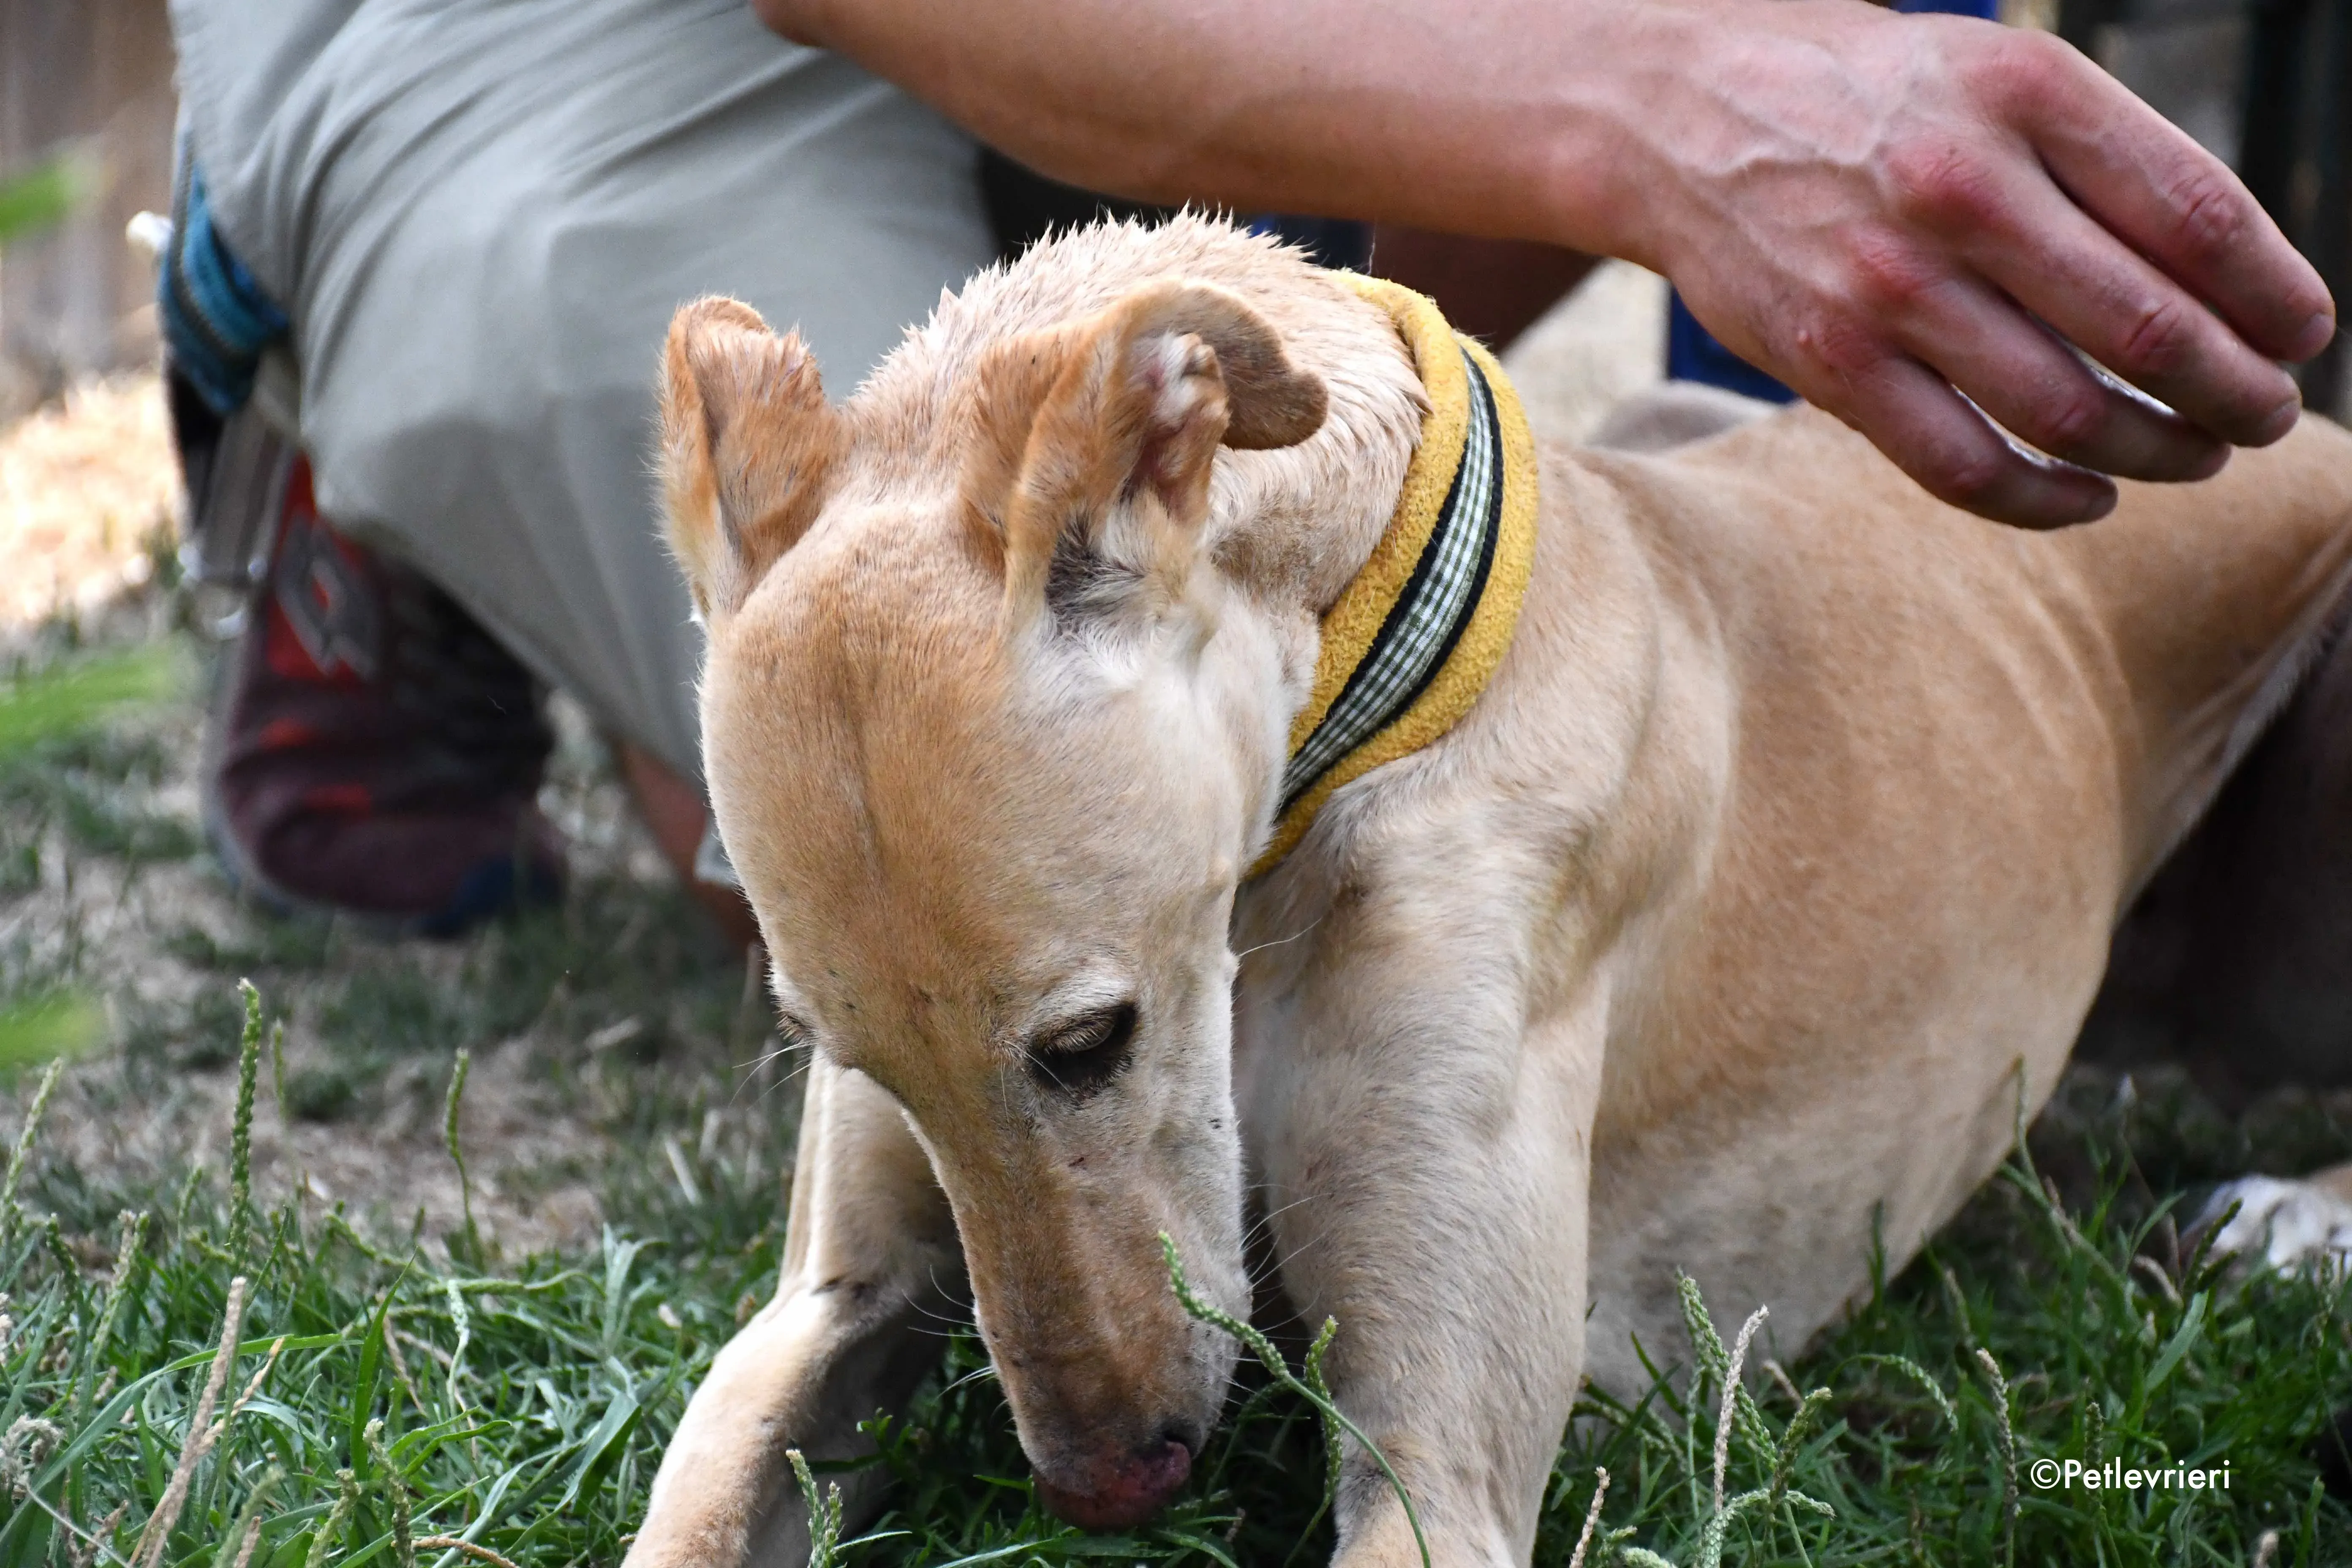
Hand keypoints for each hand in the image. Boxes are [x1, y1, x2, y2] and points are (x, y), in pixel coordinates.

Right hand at [1633, 3, 2334, 525]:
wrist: (1679, 115)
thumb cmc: (1866, 97)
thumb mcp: (1996, 75)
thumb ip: (2104, 158)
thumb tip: (2228, 278)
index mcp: (2027, 94)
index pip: (2201, 219)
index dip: (2275, 296)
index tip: (2302, 336)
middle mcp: (1961, 187)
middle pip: (2149, 329)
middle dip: (2234, 393)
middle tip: (2264, 416)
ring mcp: (1888, 285)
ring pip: (2069, 412)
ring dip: (2158, 452)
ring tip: (2193, 456)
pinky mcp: (1828, 361)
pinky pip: (1965, 466)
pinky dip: (2047, 499)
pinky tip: (2087, 496)